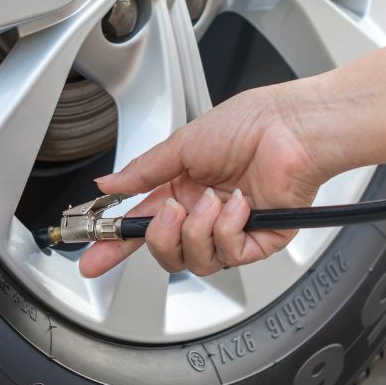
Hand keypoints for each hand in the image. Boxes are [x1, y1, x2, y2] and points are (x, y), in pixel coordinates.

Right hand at [79, 85, 328, 277]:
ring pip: (196, 260)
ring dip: (197, 231)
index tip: (92, 258)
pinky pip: (230, 255)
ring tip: (211, 202)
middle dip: (160, 237)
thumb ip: (142, 172)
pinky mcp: (260, 240)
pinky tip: (239, 206)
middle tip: (167, 212)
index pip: (142, 227)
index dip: (114, 245)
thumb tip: (108, 184)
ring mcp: (230, 229)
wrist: (293, 126)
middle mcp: (203, 213)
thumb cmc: (250, 124)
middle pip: (166, 253)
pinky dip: (228, 230)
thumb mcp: (182, 144)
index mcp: (181, 191)